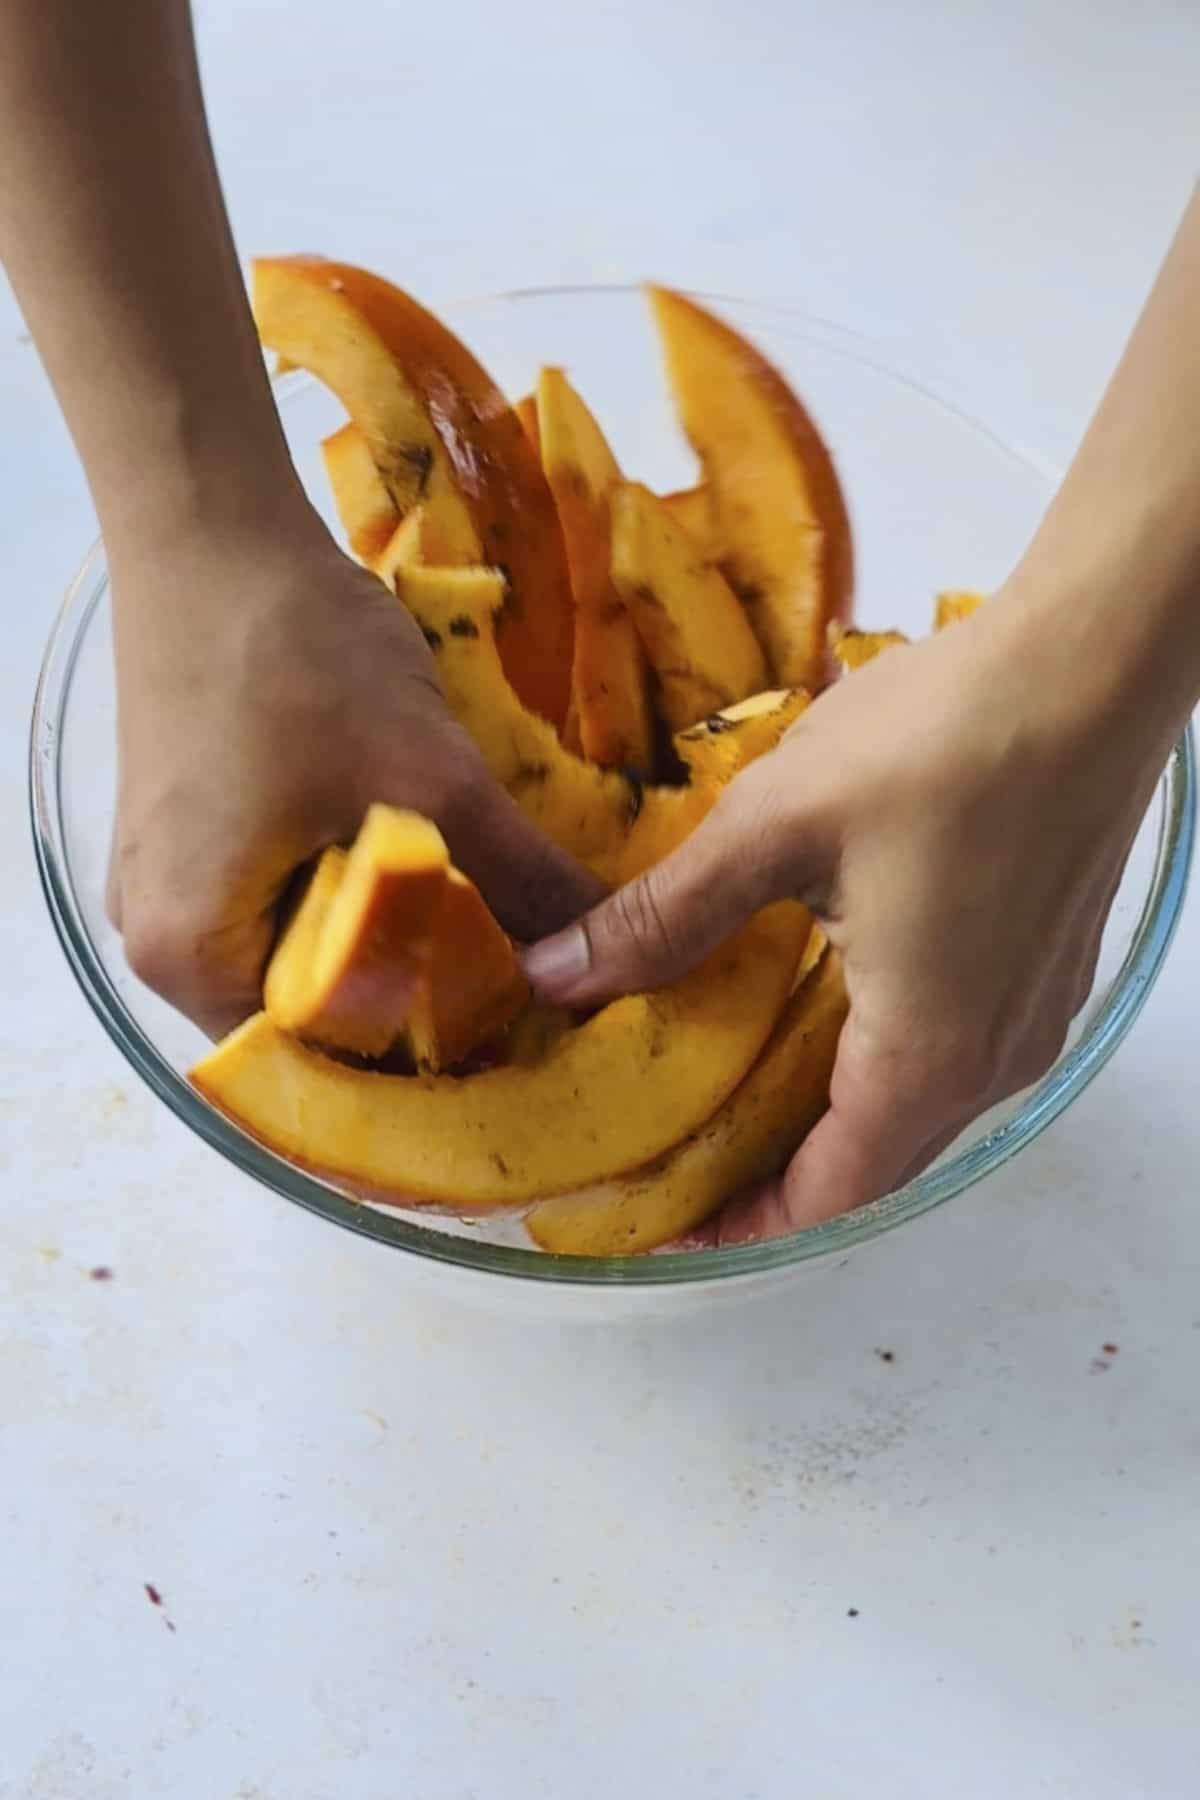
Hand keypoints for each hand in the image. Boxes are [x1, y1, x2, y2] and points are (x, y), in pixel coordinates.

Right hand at [108, 513, 603, 1036]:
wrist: (211, 519)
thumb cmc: (295, 655)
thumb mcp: (427, 777)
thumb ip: (517, 877)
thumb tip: (604, 946)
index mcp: (194, 959)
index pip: (327, 1063)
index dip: (432, 1054)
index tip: (522, 1033)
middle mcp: (165, 941)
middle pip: (316, 1012)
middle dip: (419, 993)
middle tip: (523, 975)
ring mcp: (173, 881)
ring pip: (308, 946)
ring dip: (394, 930)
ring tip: (489, 914)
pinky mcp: (194, 826)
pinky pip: (288, 890)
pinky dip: (360, 881)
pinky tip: (428, 853)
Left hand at [523, 591, 1169, 1242]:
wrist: (1097, 662)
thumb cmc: (946, 737)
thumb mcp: (776, 825)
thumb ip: (667, 914)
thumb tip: (555, 975)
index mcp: (925, 1051)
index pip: (827, 1196)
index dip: (742, 1224)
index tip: (665, 1219)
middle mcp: (993, 1059)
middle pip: (873, 1166)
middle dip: (774, 1178)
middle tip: (678, 1157)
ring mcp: (1032, 1013)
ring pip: (916, 1110)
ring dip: (828, 1118)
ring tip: (733, 1089)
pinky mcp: (1046, 963)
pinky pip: (953, 1053)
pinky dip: (879, 1064)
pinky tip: (820, 1007)